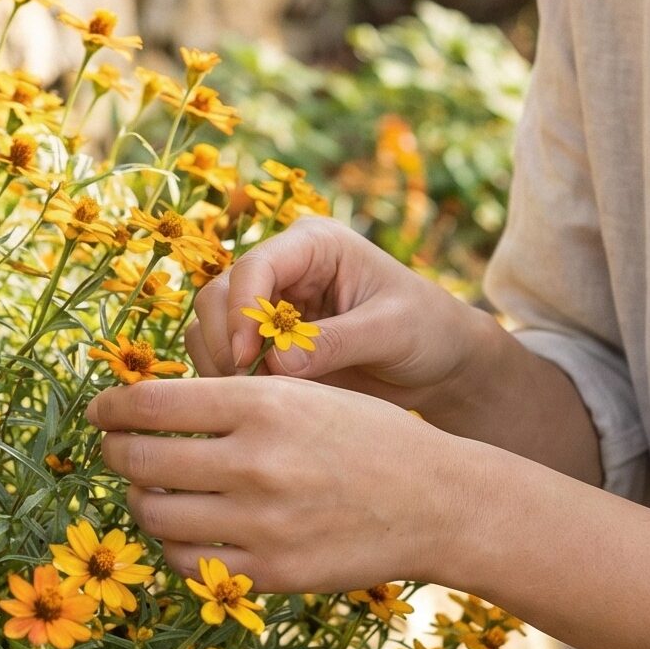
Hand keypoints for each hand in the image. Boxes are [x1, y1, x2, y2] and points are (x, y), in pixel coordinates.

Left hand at [86, 371, 473, 593]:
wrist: (437, 502)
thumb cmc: (364, 436)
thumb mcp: (303, 393)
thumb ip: (229, 397)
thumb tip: (143, 405)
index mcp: (263, 404)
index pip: (149, 403)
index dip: (109, 408)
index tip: (99, 411)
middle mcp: (257, 463)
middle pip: (139, 461)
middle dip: (115, 453)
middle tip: (116, 450)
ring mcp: (262, 524)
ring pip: (154, 515)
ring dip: (139, 500)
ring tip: (149, 490)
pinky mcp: (271, 573)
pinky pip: (188, 563)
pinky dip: (174, 545)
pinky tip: (185, 528)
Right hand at [186, 217, 489, 423]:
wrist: (439, 363)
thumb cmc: (427, 330)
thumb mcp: (391, 331)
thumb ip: (336, 342)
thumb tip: (276, 362)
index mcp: (313, 245)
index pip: (255, 267)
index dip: (242, 311)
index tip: (250, 358)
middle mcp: (282, 269)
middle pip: (218, 295)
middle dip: (226, 342)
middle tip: (250, 387)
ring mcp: (267, 306)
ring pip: (210, 327)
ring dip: (221, 363)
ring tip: (259, 398)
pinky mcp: (263, 343)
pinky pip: (221, 356)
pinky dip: (228, 380)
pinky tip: (260, 403)